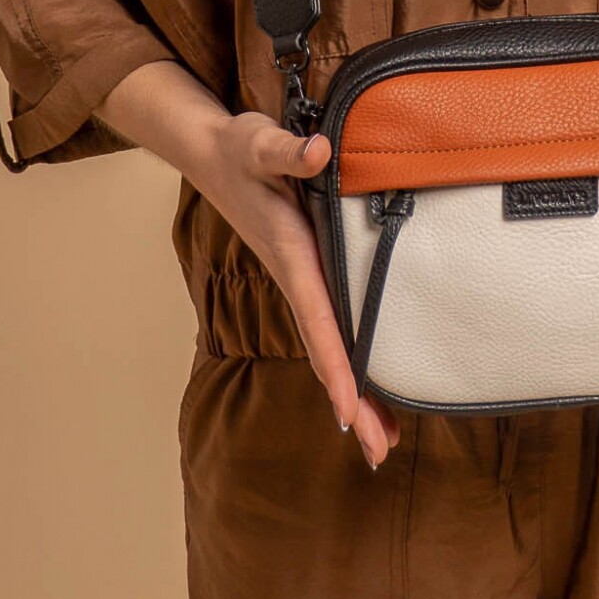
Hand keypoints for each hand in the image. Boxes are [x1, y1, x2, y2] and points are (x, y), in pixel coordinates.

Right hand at [194, 113, 401, 468]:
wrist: (214, 155)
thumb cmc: (240, 151)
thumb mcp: (260, 144)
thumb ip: (288, 151)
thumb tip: (317, 152)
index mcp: (291, 256)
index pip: (318, 320)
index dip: (337, 367)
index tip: (351, 413)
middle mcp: (295, 278)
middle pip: (326, 352)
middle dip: (352, 404)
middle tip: (380, 454)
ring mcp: (300, 281)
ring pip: (329, 347)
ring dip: (354, 394)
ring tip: (385, 441)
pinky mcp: (306, 273)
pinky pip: (330, 328)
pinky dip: (348, 363)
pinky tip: (368, 387)